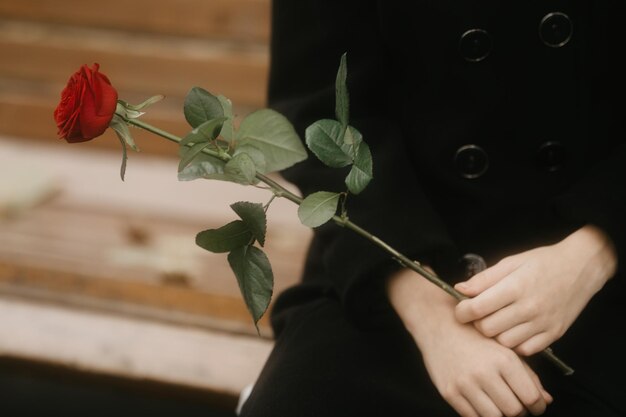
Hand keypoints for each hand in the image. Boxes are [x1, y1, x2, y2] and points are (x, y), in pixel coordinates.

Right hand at [387, 269, 551, 416]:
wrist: (439, 325)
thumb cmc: (475, 336)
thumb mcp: (505, 348)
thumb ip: (528, 375)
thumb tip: (544, 400)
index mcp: (504, 360)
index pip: (531, 397)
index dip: (538, 407)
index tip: (535, 407)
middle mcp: (485, 373)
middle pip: (514, 411)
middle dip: (519, 411)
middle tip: (515, 404)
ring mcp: (465, 384)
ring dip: (500, 414)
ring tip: (498, 403)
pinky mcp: (449, 392)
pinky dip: (480, 414)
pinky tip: (481, 402)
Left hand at [455, 226, 616, 355]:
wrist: (581, 267)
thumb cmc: (543, 262)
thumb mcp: (511, 262)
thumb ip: (484, 279)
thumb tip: (459, 290)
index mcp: (515, 287)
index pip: (478, 308)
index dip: (462, 312)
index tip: (461, 310)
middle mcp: (529, 308)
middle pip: (488, 329)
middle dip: (477, 323)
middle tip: (480, 315)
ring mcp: (543, 323)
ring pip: (504, 342)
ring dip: (495, 334)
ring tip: (497, 321)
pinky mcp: (554, 334)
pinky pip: (525, 350)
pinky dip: (515, 343)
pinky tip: (514, 330)